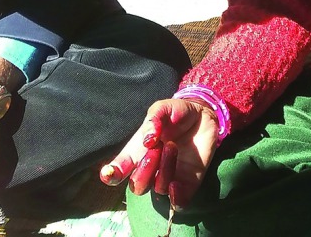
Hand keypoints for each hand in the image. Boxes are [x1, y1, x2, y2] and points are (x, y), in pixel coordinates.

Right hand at [99, 98, 219, 208]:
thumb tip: (147, 139)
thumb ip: (154, 119)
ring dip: (165, 169)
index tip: (109, 173)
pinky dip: (175, 198)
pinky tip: (176, 184)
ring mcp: (168, 178)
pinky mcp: (188, 184)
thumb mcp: (163, 109)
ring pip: (159, 188)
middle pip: (137, 186)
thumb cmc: (175, 113)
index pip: (119, 170)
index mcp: (137, 153)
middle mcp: (150, 170)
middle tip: (155, 148)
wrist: (202, 116)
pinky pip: (178, 202)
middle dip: (143, 171)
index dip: (111, 174)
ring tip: (172, 146)